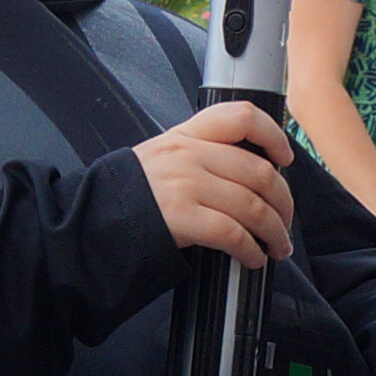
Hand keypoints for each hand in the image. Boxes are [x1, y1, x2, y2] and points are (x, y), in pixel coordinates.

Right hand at [136, 101, 296, 266]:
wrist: (89, 222)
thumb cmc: (127, 196)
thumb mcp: (159, 158)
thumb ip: (198, 155)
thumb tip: (245, 176)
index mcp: (185, 135)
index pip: (242, 117)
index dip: (274, 136)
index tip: (286, 158)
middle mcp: (188, 154)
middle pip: (259, 171)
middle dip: (283, 202)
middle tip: (285, 222)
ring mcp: (184, 185)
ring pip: (253, 205)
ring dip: (274, 232)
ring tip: (276, 246)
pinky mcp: (180, 218)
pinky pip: (233, 233)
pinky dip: (251, 250)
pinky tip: (252, 259)